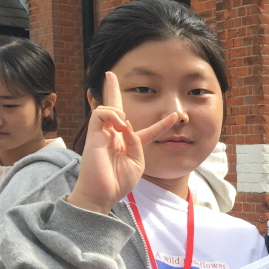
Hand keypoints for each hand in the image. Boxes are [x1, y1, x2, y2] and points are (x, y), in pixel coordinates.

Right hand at [67, 72, 178, 213]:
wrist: (103, 194)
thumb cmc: (119, 181)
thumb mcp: (137, 162)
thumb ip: (138, 142)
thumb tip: (128, 126)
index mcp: (128, 144)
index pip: (145, 129)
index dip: (162, 123)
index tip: (175, 117)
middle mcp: (114, 135)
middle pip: (115, 107)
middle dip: (112, 90)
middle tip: (110, 74)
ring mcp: (102, 133)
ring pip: (109, 108)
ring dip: (120, 112)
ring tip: (123, 126)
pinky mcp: (93, 134)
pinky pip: (101, 114)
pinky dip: (111, 114)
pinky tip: (118, 125)